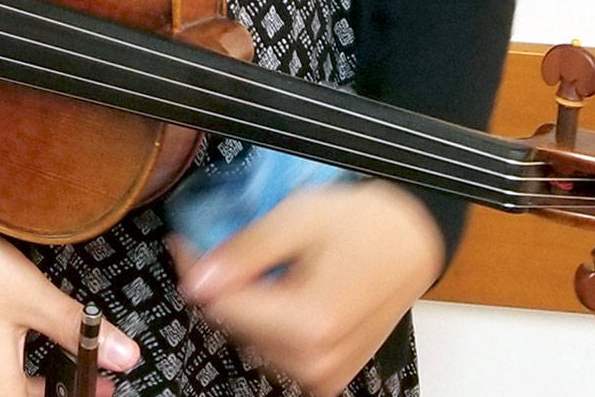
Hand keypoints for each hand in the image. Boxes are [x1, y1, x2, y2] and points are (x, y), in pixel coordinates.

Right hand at [0, 188, 141, 396]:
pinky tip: (20, 334)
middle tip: (95, 374)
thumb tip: (126, 356)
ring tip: (65, 349)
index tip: (104, 387)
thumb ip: (77, 329)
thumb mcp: (28, 294)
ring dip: (37, 382)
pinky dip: (10, 368)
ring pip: (1, 393)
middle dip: (61, 394)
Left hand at [169, 180, 443, 396]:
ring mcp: (324, 374)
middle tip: (216, 243)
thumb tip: (196, 279)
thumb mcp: (299, 219)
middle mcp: (317, 361)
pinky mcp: (328, 375)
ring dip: (242, 300)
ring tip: (256, 260)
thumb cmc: (364, 223)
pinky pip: (275, 349)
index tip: (184, 240)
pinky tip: (277, 286)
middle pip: (234, 324)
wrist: (411, 240)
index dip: (195, 267)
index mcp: (310, 323)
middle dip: (219, 283)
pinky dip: (266, 317)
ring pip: (250, 338)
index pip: (222, 304)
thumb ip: (245, 252)